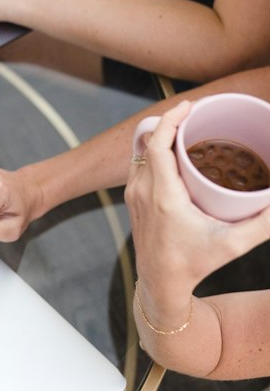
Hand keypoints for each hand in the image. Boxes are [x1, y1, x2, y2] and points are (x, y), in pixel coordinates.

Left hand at [127, 103, 269, 303]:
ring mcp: (135, 194)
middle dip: (169, 122)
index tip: (188, 105)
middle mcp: (143, 190)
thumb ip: (263, 224)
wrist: (160, 285)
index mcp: (163, 195)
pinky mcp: (133, 200)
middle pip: (147, 141)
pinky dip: (154, 151)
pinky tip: (175, 153)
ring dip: (160, 136)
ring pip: (141, 152)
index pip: (157, 143)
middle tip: (194, 113)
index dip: (170, 119)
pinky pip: (139, 164)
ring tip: (186, 128)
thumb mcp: (233, 244)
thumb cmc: (194, 264)